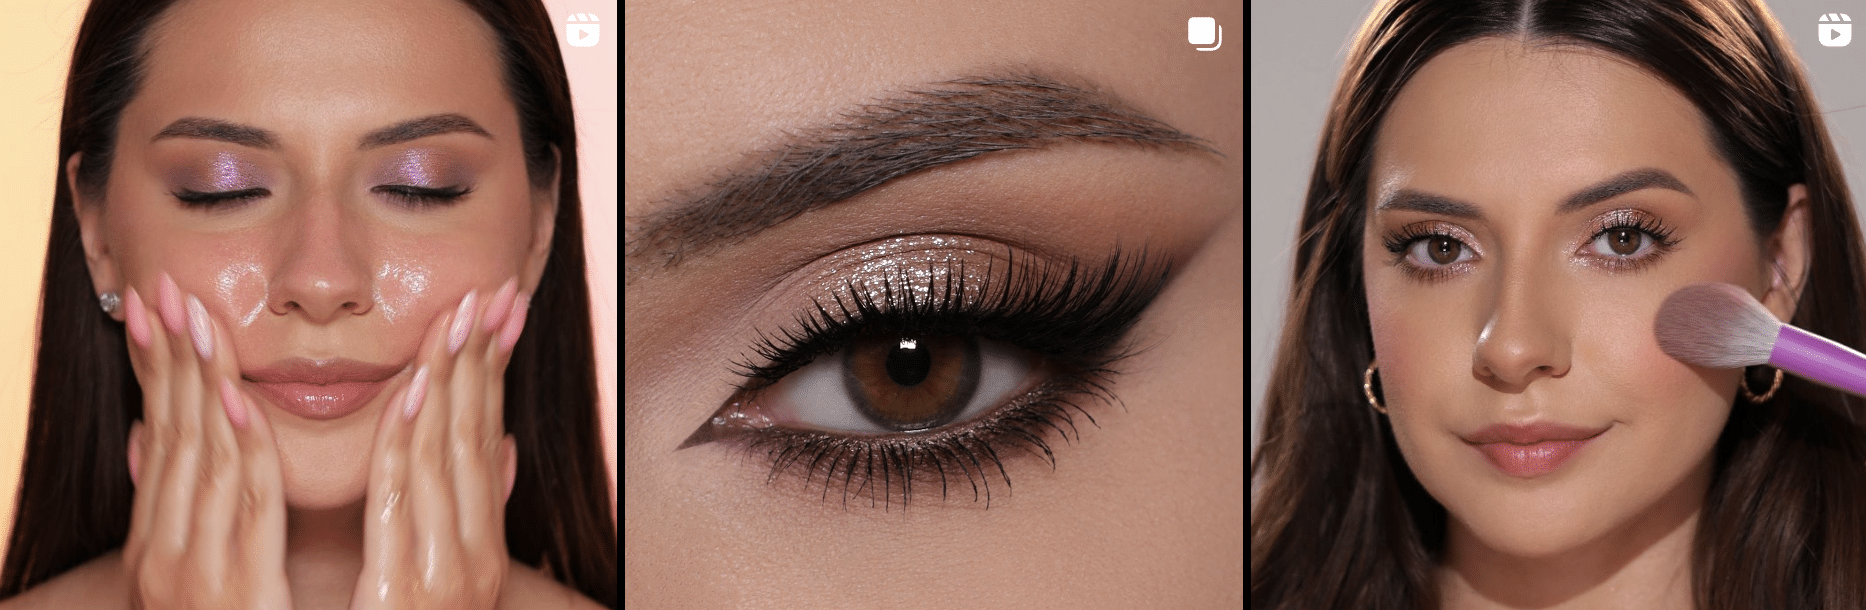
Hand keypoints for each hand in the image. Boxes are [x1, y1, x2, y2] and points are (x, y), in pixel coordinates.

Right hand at [122, 272, 294, 609]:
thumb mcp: (201, 572)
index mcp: (160, 545)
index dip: (156, 372)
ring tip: (191, 317)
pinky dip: (235, 447)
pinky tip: (230, 400)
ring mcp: (189, 573)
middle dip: (164, 360)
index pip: (160, 438)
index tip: (154, 310)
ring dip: (197, 381)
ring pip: (198, 457)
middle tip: (159, 292)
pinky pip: (238, 505)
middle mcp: (164, 553)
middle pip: (168, 437)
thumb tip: (147, 441)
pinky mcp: (228, 592)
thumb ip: (186, 508)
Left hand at [351, 278, 528, 608]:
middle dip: (481, 361)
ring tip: (455, 319)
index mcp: (479, 549)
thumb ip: (466, 515)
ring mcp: (447, 574)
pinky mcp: (412, 592)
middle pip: (476, 437)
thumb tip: (500, 450)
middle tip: (488, 294)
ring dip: (450, 380)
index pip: (485, 439)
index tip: (495, 313)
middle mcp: (472, 557)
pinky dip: (410, 440)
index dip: (489, 372)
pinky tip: (416, 393)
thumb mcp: (444, 580)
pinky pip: (406, 500)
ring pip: (447, 456)